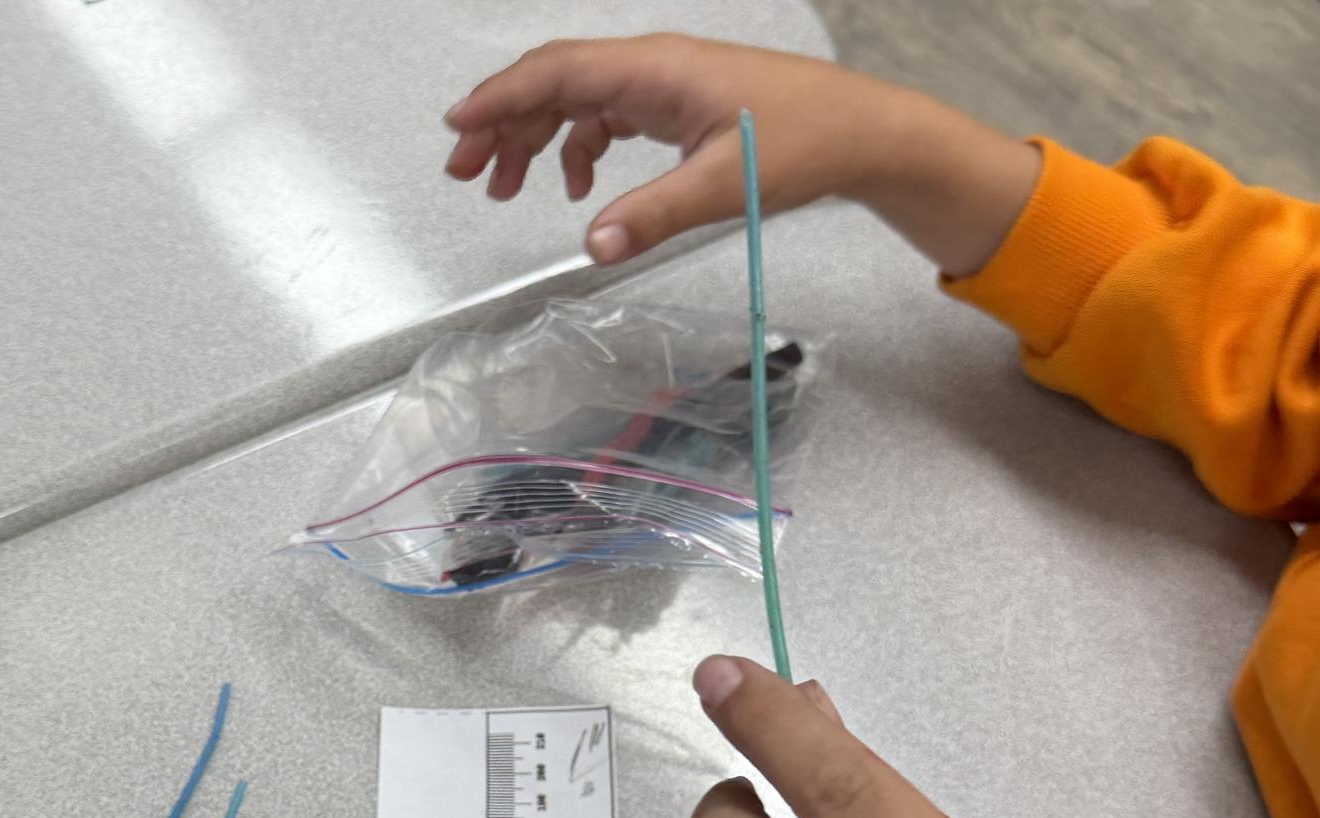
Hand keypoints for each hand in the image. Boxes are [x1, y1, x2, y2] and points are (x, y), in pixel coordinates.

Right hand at [443, 35, 1039, 276]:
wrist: (863, 133)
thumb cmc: (805, 143)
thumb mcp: (723, 185)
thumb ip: (653, 215)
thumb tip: (591, 247)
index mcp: (656, 71)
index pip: (557, 72)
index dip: (500, 97)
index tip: (457, 126)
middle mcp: (654, 68)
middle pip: (556, 83)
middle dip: (503, 123)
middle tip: (462, 171)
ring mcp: (665, 86)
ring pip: (578, 101)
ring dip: (535, 139)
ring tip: (501, 187)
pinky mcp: (679, 106)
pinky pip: (609, 117)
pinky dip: (580, 148)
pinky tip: (577, 189)